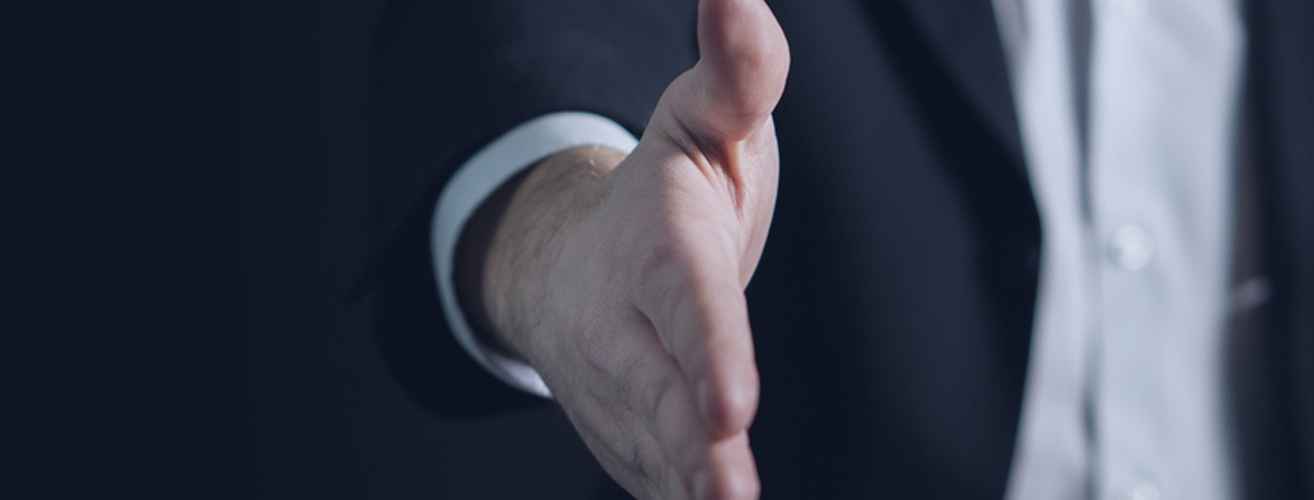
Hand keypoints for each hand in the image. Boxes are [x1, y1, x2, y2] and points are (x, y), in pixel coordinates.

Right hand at [457, 1, 787, 497]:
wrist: (571, 261)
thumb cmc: (666, 188)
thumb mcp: (706, 119)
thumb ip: (740, 70)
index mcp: (658, 247)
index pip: (688, 303)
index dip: (709, 352)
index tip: (733, 405)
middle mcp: (628, 325)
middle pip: (665, 394)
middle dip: (695, 450)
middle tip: (730, 492)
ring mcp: (621, 388)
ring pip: (656, 452)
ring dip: (689, 489)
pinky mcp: (630, 436)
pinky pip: (654, 481)